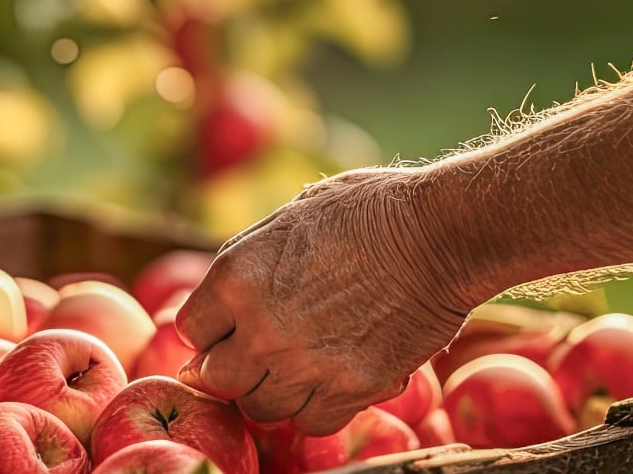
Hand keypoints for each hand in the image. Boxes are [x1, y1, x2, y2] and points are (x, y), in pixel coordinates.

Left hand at [174, 166, 483, 435]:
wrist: (440, 233)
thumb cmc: (369, 211)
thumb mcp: (292, 217)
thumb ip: (250, 261)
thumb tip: (224, 299)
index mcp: (237, 275)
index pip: (192, 331)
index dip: (211, 331)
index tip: (230, 330)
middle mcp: (261, 326)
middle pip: (218, 379)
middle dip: (234, 368)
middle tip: (259, 355)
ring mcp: (305, 364)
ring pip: (262, 407)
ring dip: (275, 391)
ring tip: (299, 365)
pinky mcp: (350, 388)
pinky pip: (312, 422)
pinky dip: (316, 409)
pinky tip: (330, 382)